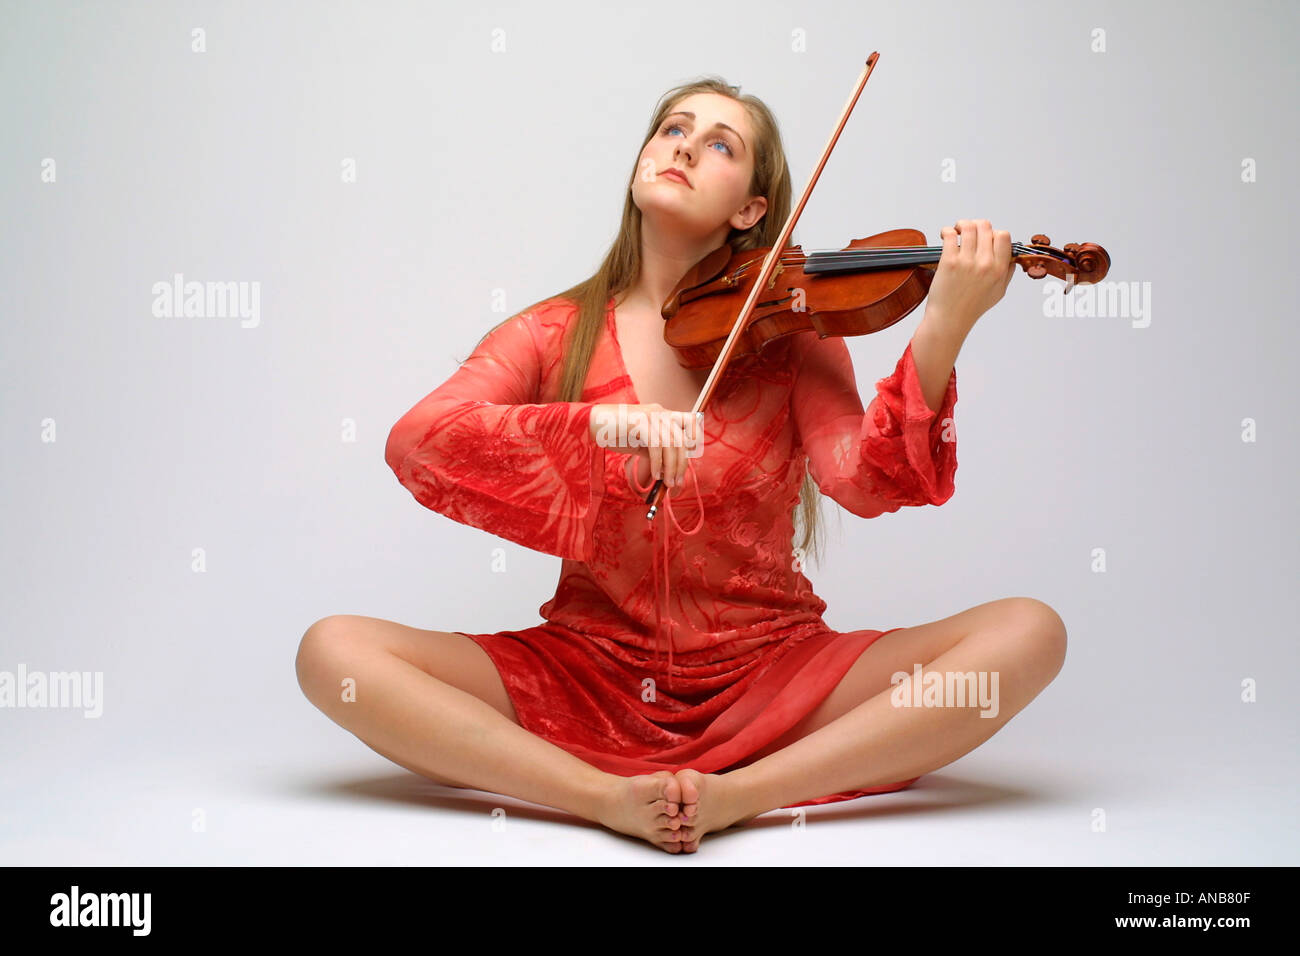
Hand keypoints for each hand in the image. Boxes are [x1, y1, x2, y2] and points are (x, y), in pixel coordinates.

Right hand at [589, 403, 701, 488]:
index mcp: (662, 413)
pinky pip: (656, 445)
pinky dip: (658, 463)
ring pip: (671, 444)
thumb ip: (657, 452)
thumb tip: (671, 473)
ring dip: (671, 467)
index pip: (691, 422)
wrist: (590, 424)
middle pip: (682, 439)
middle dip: (681, 465)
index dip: (694, 441)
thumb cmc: (615, 434)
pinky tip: (655, 474)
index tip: (686, 461)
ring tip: (666, 482)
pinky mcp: (639, 422)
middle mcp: (660, 411)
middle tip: (676, 483)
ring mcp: (650, 415)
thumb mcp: (641, 443)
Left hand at [924, 219, 1015, 338]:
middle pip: (985, 227)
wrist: (950, 320)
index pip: (1003, 236)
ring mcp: (967, 262)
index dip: (994, 233)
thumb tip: (1011, 257)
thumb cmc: (972, 308)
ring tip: (956, 230)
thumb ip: (1007, 273)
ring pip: (968, 226)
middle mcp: (985, 263)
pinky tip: (945, 235)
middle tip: (967, 231)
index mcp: (999, 269)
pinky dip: (946, 230)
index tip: (985, 238)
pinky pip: (949, 235)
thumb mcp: (999, 292)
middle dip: (976, 225)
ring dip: (961, 224)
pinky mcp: (949, 262)